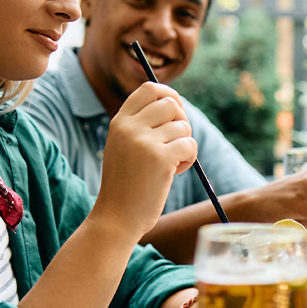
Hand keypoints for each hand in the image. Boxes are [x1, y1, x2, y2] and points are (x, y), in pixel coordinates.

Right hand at [93, 82, 198, 236]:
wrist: (116, 218)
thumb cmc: (125, 185)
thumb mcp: (123, 147)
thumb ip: (141, 125)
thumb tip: (174, 104)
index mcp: (119, 122)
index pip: (149, 89)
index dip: (168, 94)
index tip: (176, 111)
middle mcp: (130, 127)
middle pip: (171, 104)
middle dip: (181, 122)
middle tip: (176, 143)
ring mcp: (144, 142)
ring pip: (184, 126)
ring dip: (185, 145)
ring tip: (171, 164)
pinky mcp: (161, 159)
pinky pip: (190, 145)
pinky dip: (190, 159)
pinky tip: (175, 172)